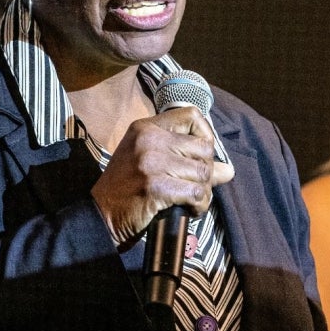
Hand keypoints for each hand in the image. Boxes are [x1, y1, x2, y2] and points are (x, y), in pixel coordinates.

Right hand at [91, 105, 234, 246]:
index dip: (206, 135)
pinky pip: (196, 193)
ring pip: (203, 173)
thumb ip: (187, 159)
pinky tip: (188, 210)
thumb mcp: (151, 163)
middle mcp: (149, 139)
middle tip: (194, 186)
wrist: (101, 215)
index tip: (201, 155)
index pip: (192, 115)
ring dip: (203, 192)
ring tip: (191, 200)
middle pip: (204, 147)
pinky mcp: (156, 187)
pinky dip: (198, 206)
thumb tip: (228, 170)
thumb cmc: (126, 189)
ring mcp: (152, 162)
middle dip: (206, 171)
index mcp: (146, 127)